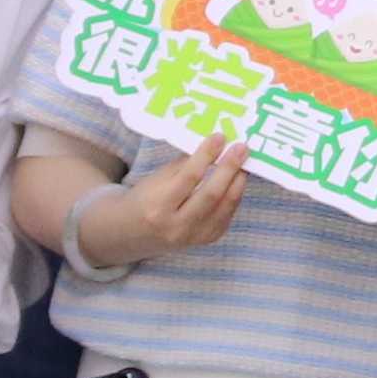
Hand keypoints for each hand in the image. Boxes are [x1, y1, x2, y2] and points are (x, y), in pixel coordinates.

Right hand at [78, 133, 252, 266]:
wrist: (132, 234)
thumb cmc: (144, 199)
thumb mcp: (156, 179)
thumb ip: (184, 165)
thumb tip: (213, 146)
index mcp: (158, 206)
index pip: (188, 177)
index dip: (207, 155)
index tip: (220, 137)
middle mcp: (176, 225)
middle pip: (211, 194)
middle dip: (230, 168)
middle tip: (241, 147)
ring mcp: (193, 236)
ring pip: (224, 206)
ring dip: (238, 182)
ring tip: (244, 162)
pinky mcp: (205, 240)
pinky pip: (226, 216)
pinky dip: (234, 196)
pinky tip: (236, 181)